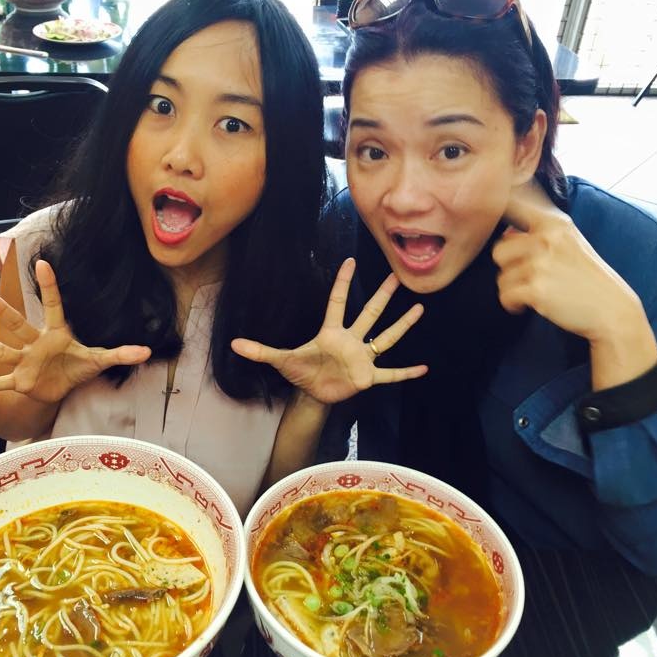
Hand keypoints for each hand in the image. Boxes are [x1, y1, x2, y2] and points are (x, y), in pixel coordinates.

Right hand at [0, 260, 150, 403]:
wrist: (57, 389)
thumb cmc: (75, 368)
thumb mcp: (98, 361)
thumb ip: (121, 354)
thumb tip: (148, 351)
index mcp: (56, 334)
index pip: (54, 306)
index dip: (49, 286)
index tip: (43, 263)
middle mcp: (34, 344)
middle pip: (17, 325)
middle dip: (3, 312)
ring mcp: (23, 362)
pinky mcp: (17, 381)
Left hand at [231, 258, 426, 404]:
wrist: (313, 395)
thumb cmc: (301, 372)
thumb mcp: (280, 361)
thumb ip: (260, 351)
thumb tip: (233, 344)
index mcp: (330, 333)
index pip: (337, 302)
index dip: (343, 282)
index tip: (350, 261)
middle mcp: (350, 340)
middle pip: (369, 313)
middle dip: (382, 296)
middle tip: (396, 275)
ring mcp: (361, 357)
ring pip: (386, 338)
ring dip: (402, 325)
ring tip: (419, 308)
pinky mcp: (367, 377)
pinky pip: (390, 373)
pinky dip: (405, 372)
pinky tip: (423, 368)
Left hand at [493, 180, 642, 342]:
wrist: (612, 309)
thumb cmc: (588, 278)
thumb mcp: (569, 245)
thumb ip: (539, 235)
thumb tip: (506, 232)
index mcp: (556, 224)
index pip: (517, 204)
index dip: (497, 203)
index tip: (489, 209)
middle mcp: (548, 239)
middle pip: (499, 250)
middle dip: (508, 268)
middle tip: (527, 278)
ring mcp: (542, 264)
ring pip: (501, 277)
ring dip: (513, 289)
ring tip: (533, 292)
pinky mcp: (537, 289)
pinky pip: (505, 296)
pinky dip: (512, 305)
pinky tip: (527, 306)